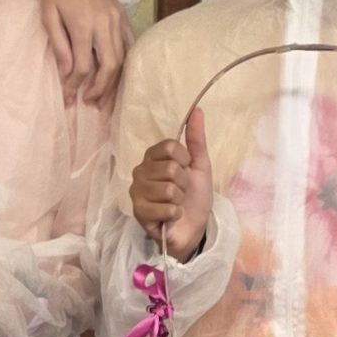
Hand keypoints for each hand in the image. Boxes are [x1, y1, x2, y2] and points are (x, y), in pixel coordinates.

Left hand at [40, 0, 130, 108]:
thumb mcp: (48, 16)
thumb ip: (59, 46)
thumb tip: (67, 73)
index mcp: (83, 24)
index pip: (84, 66)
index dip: (76, 85)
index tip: (69, 98)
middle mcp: (104, 23)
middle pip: (109, 66)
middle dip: (100, 89)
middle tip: (90, 103)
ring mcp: (117, 19)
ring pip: (122, 58)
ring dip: (114, 81)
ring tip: (104, 97)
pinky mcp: (123, 16)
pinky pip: (129, 44)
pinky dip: (126, 63)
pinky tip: (118, 76)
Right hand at [131, 108, 211, 260]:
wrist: (193, 227)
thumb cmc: (194, 196)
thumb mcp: (199, 165)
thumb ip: (196, 138)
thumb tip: (197, 109)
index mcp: (153, 157)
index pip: (170, 147)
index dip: (185, 160)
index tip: (187, 170)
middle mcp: (140, 171)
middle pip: (170, 168)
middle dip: (183, 183)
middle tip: (181, 192)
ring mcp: (137, 192)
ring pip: (168, 189)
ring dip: (179, 200)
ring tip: (175, 204)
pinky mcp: (138, 212)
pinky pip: (164, 208)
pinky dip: (174, 214)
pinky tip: (171, 217)